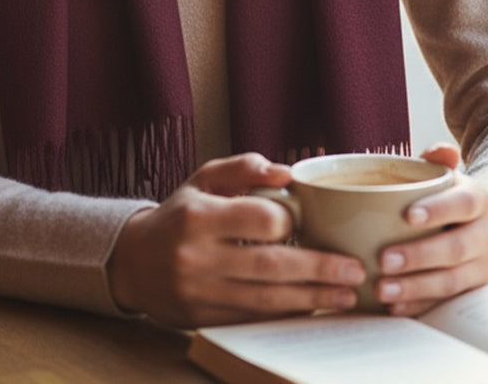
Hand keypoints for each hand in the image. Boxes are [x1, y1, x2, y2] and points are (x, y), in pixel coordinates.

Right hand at [106, 152, 365, 327]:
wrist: (133, 262)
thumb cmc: (179, 214)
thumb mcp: (202, 179)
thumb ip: (243, 167)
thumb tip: (286, 173)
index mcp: (198, 216)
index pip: (256, 219)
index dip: (289, 220)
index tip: (308, 221)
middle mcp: (198, 256)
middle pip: (269, 266)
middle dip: (318, 269)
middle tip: (354, 270)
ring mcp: (200, 293)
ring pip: (266, 299)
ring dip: (311, 298)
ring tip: (345, 294)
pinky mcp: (203, 319)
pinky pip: (253, 318)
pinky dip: (286, 314)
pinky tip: (312, 307)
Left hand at [374, 142, 487, 316]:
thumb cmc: (452, 202)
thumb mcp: (450, 178)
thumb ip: (440, 161)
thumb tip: (438, 150)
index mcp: (476, 202)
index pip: (461, 204)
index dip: (437, 210)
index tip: (407, 216)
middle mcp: (484, 236)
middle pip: (454, 249)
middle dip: (419, 256)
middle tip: (384, 259)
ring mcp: (480, 269)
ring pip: (450, 282)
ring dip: (415, 287)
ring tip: (383, 289)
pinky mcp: (470, 293)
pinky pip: (444, 302)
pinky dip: (418, 306)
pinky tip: (393, 306)